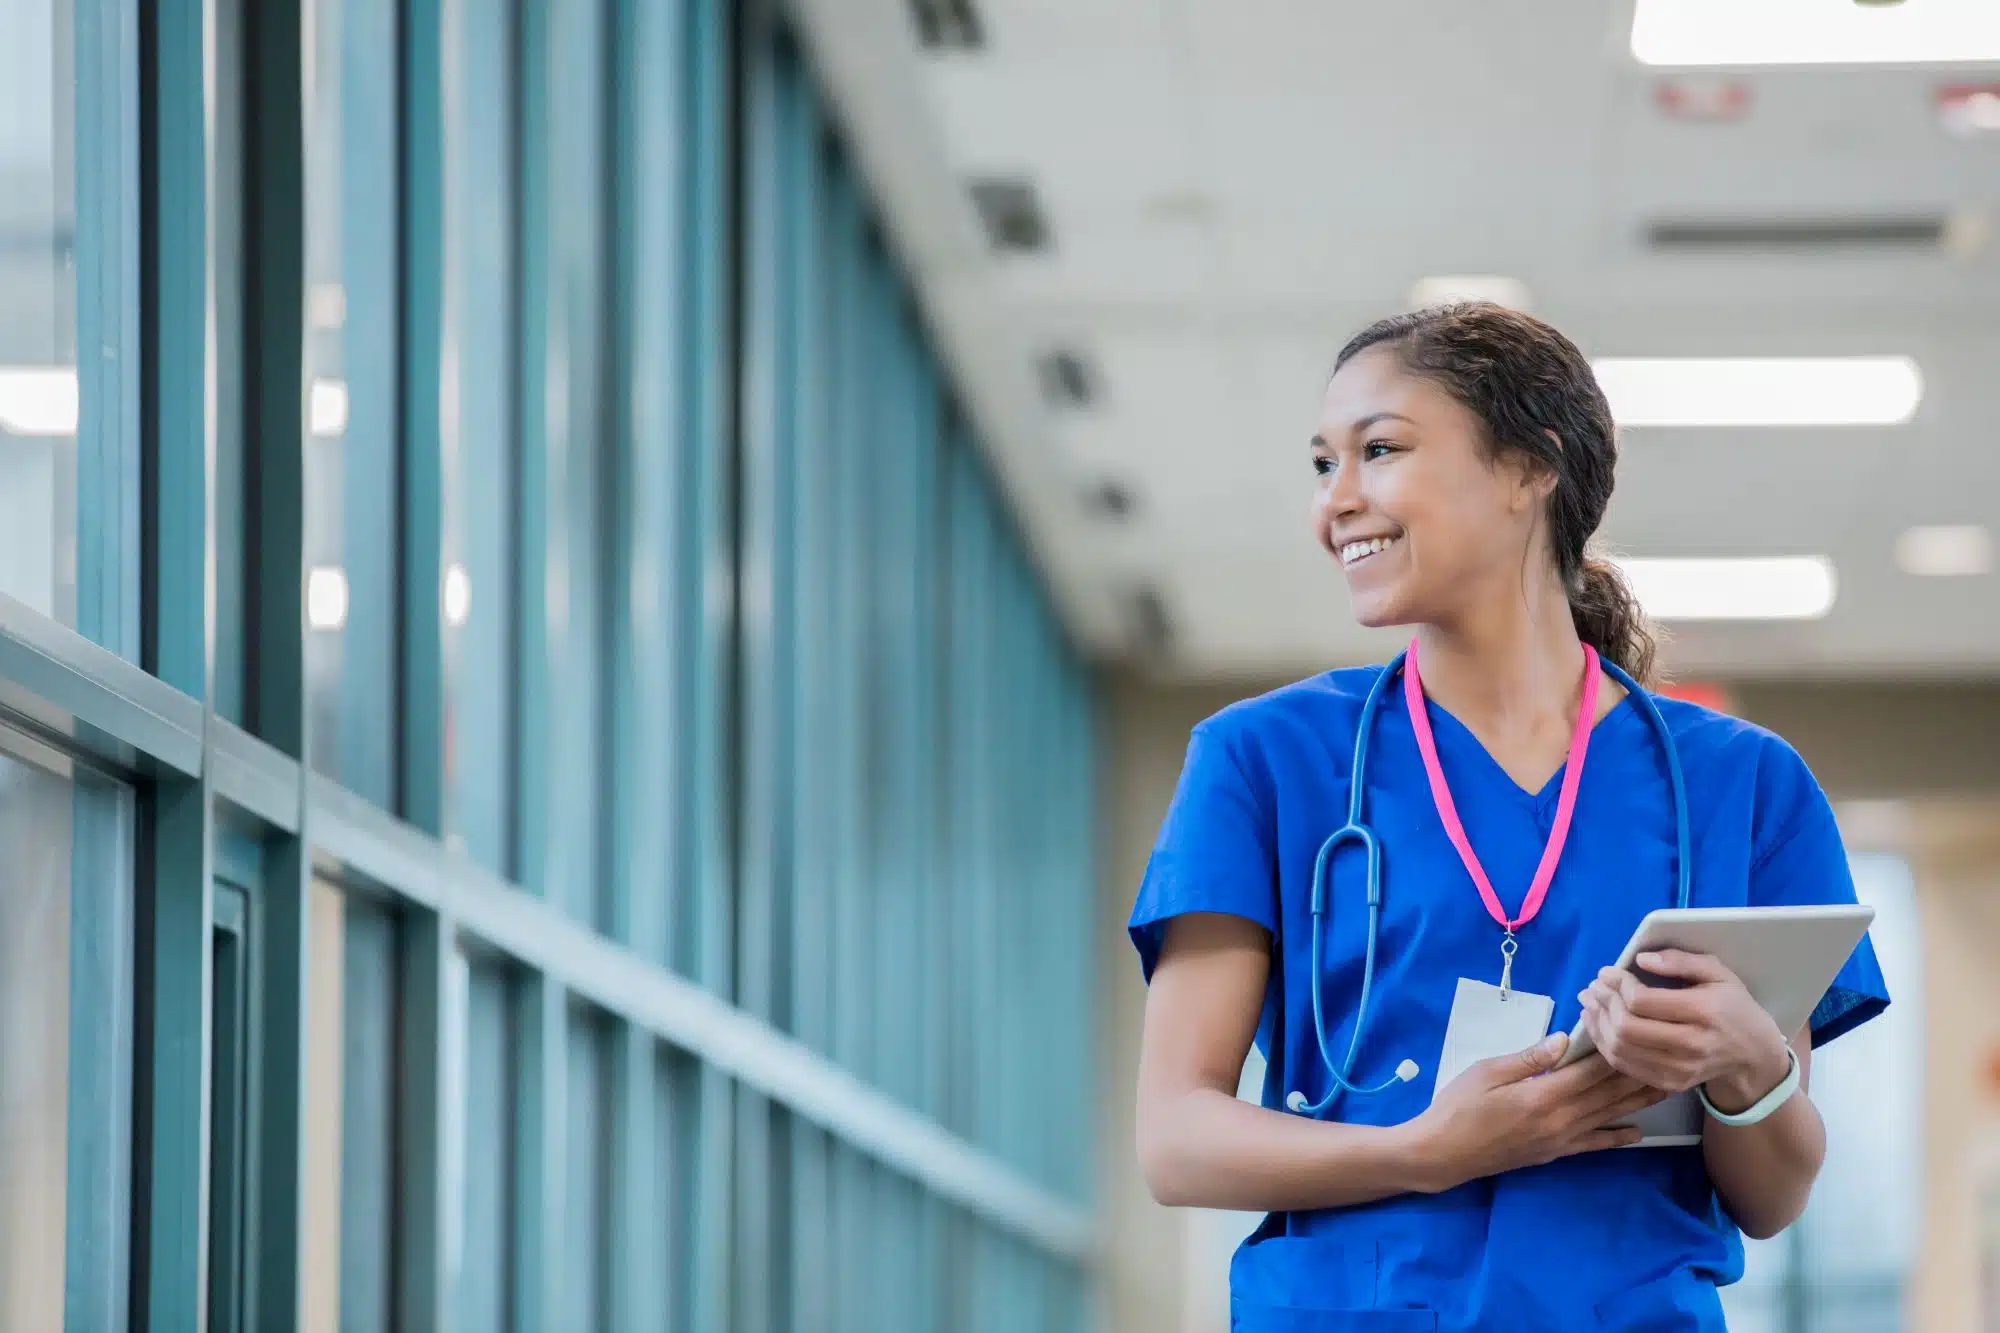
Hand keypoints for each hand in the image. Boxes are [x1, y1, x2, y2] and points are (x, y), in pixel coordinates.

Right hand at [1410, 1032, 1664, 1191]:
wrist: (1444, 1153)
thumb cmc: (1459, 1106)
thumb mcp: (1487, 1072)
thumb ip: (1529, 1058)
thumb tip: (1565, 1040)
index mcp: (1543, 1095)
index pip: (1591, 1070)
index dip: (1616, 1049)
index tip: (1635, 1029)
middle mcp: (1561, 1120)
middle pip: (1610, 1094)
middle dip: (1639, 1073)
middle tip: (1668, 1055)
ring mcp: (1562, 1139)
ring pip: (1609, 1117)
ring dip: (1638, 1101)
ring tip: (1667, 1085)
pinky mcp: (1556, 1152)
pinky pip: (1595, 1144)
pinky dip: (1618, 1137)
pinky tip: (1637, 1131)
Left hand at [1578, 950, 1791, 1112]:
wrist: (1753, 1054)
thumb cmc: (1732, 1006)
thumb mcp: (1717, 973)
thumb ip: (1681, 961)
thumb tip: (1641, 959)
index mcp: (1704, 1012)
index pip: (1643, 1001)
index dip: (1617, 985)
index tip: (1607, 972)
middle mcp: (1691, 1045)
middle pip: (1626, 1027)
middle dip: (1603, 1003)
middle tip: (1593, 987)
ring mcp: (1679, 1070)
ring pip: (1620, 1050)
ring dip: (1597, 1024)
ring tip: (1589, 1004)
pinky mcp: (1669, 1084)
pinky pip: (1625, 1067)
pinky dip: (1604, 1045)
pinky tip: (1599, 1026)